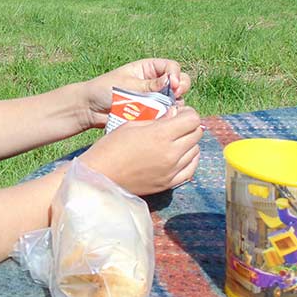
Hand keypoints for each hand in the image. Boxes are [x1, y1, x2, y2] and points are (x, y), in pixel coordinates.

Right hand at [79, 106, 201, 194]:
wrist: (100, 176)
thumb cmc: (111, 147)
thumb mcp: (131, 125)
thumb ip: (157, 119)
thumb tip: (175, 114)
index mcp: (160, 134)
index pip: (192, 119)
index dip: (188, 113)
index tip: (179, 113)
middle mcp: (171, 153)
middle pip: (197, 134)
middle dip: (190, 126)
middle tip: (178, 124)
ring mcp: (172, 170)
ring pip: (196, 151)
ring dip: (189, 142)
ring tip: (175, 140)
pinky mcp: (169, 183)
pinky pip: (191, 169)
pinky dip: (189, 159)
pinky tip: (181, 155)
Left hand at [80, 58, 190, 128]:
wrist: (90, 109)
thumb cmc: (104, 90)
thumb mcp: (126, 85)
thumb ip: (149, 85)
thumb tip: (171, 81)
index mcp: (148, 69)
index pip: (171, 67)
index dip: (175, 75)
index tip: (173, 85)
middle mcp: (155, 83)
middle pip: (180, 82)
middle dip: (181, 88)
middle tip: (175, 96)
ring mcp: (156, 99)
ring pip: (177, 100)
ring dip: (175, 104)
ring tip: (168, 109)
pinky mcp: (153, 115)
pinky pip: (167, 115)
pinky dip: (168, 116)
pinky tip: (163, 119)